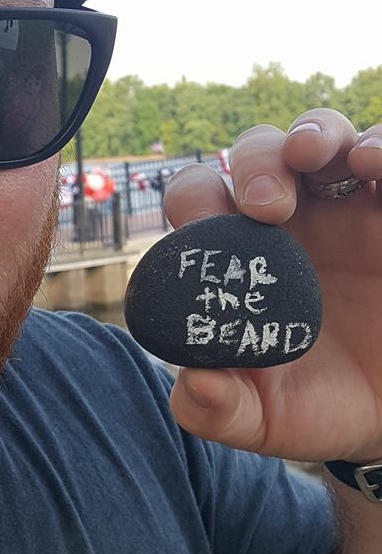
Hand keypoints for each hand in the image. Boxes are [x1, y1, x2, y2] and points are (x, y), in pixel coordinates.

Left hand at [162, 110, 381, 462]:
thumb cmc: (318, 407)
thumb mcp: (265, 420)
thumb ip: (218, 409)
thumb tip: (191, 385)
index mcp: (240, 253)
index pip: (202, 200)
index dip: (197, 199)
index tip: (206, 226)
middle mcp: (292, 216)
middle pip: (260, 153)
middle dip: (256, 162)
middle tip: (265, 204)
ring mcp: (350, 205)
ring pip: (325, 135)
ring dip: (315, 132)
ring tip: (316, 156)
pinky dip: (381, 147)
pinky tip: (374, 166)